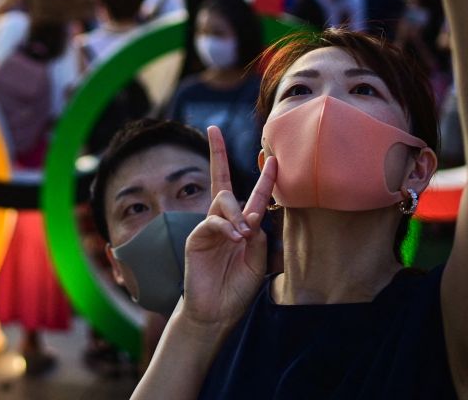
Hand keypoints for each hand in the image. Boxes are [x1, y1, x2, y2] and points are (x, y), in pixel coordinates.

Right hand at [179, 126, 277, 330]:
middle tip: (242, 170)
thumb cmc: (238, 287)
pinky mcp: (196, 237)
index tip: (271, 156)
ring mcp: (209, 227)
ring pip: (223, 200)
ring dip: (237, 214)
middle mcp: (225, 220)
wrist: (217, 312)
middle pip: (223, 181)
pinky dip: (225, 227)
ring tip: (243, 234)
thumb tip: (251, 215)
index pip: (253, 194)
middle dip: (220, 157)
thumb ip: (257, 236)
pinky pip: (212, 221)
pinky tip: (234, 238)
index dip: (264, 176)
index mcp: (243, 224)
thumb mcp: (257, 260)